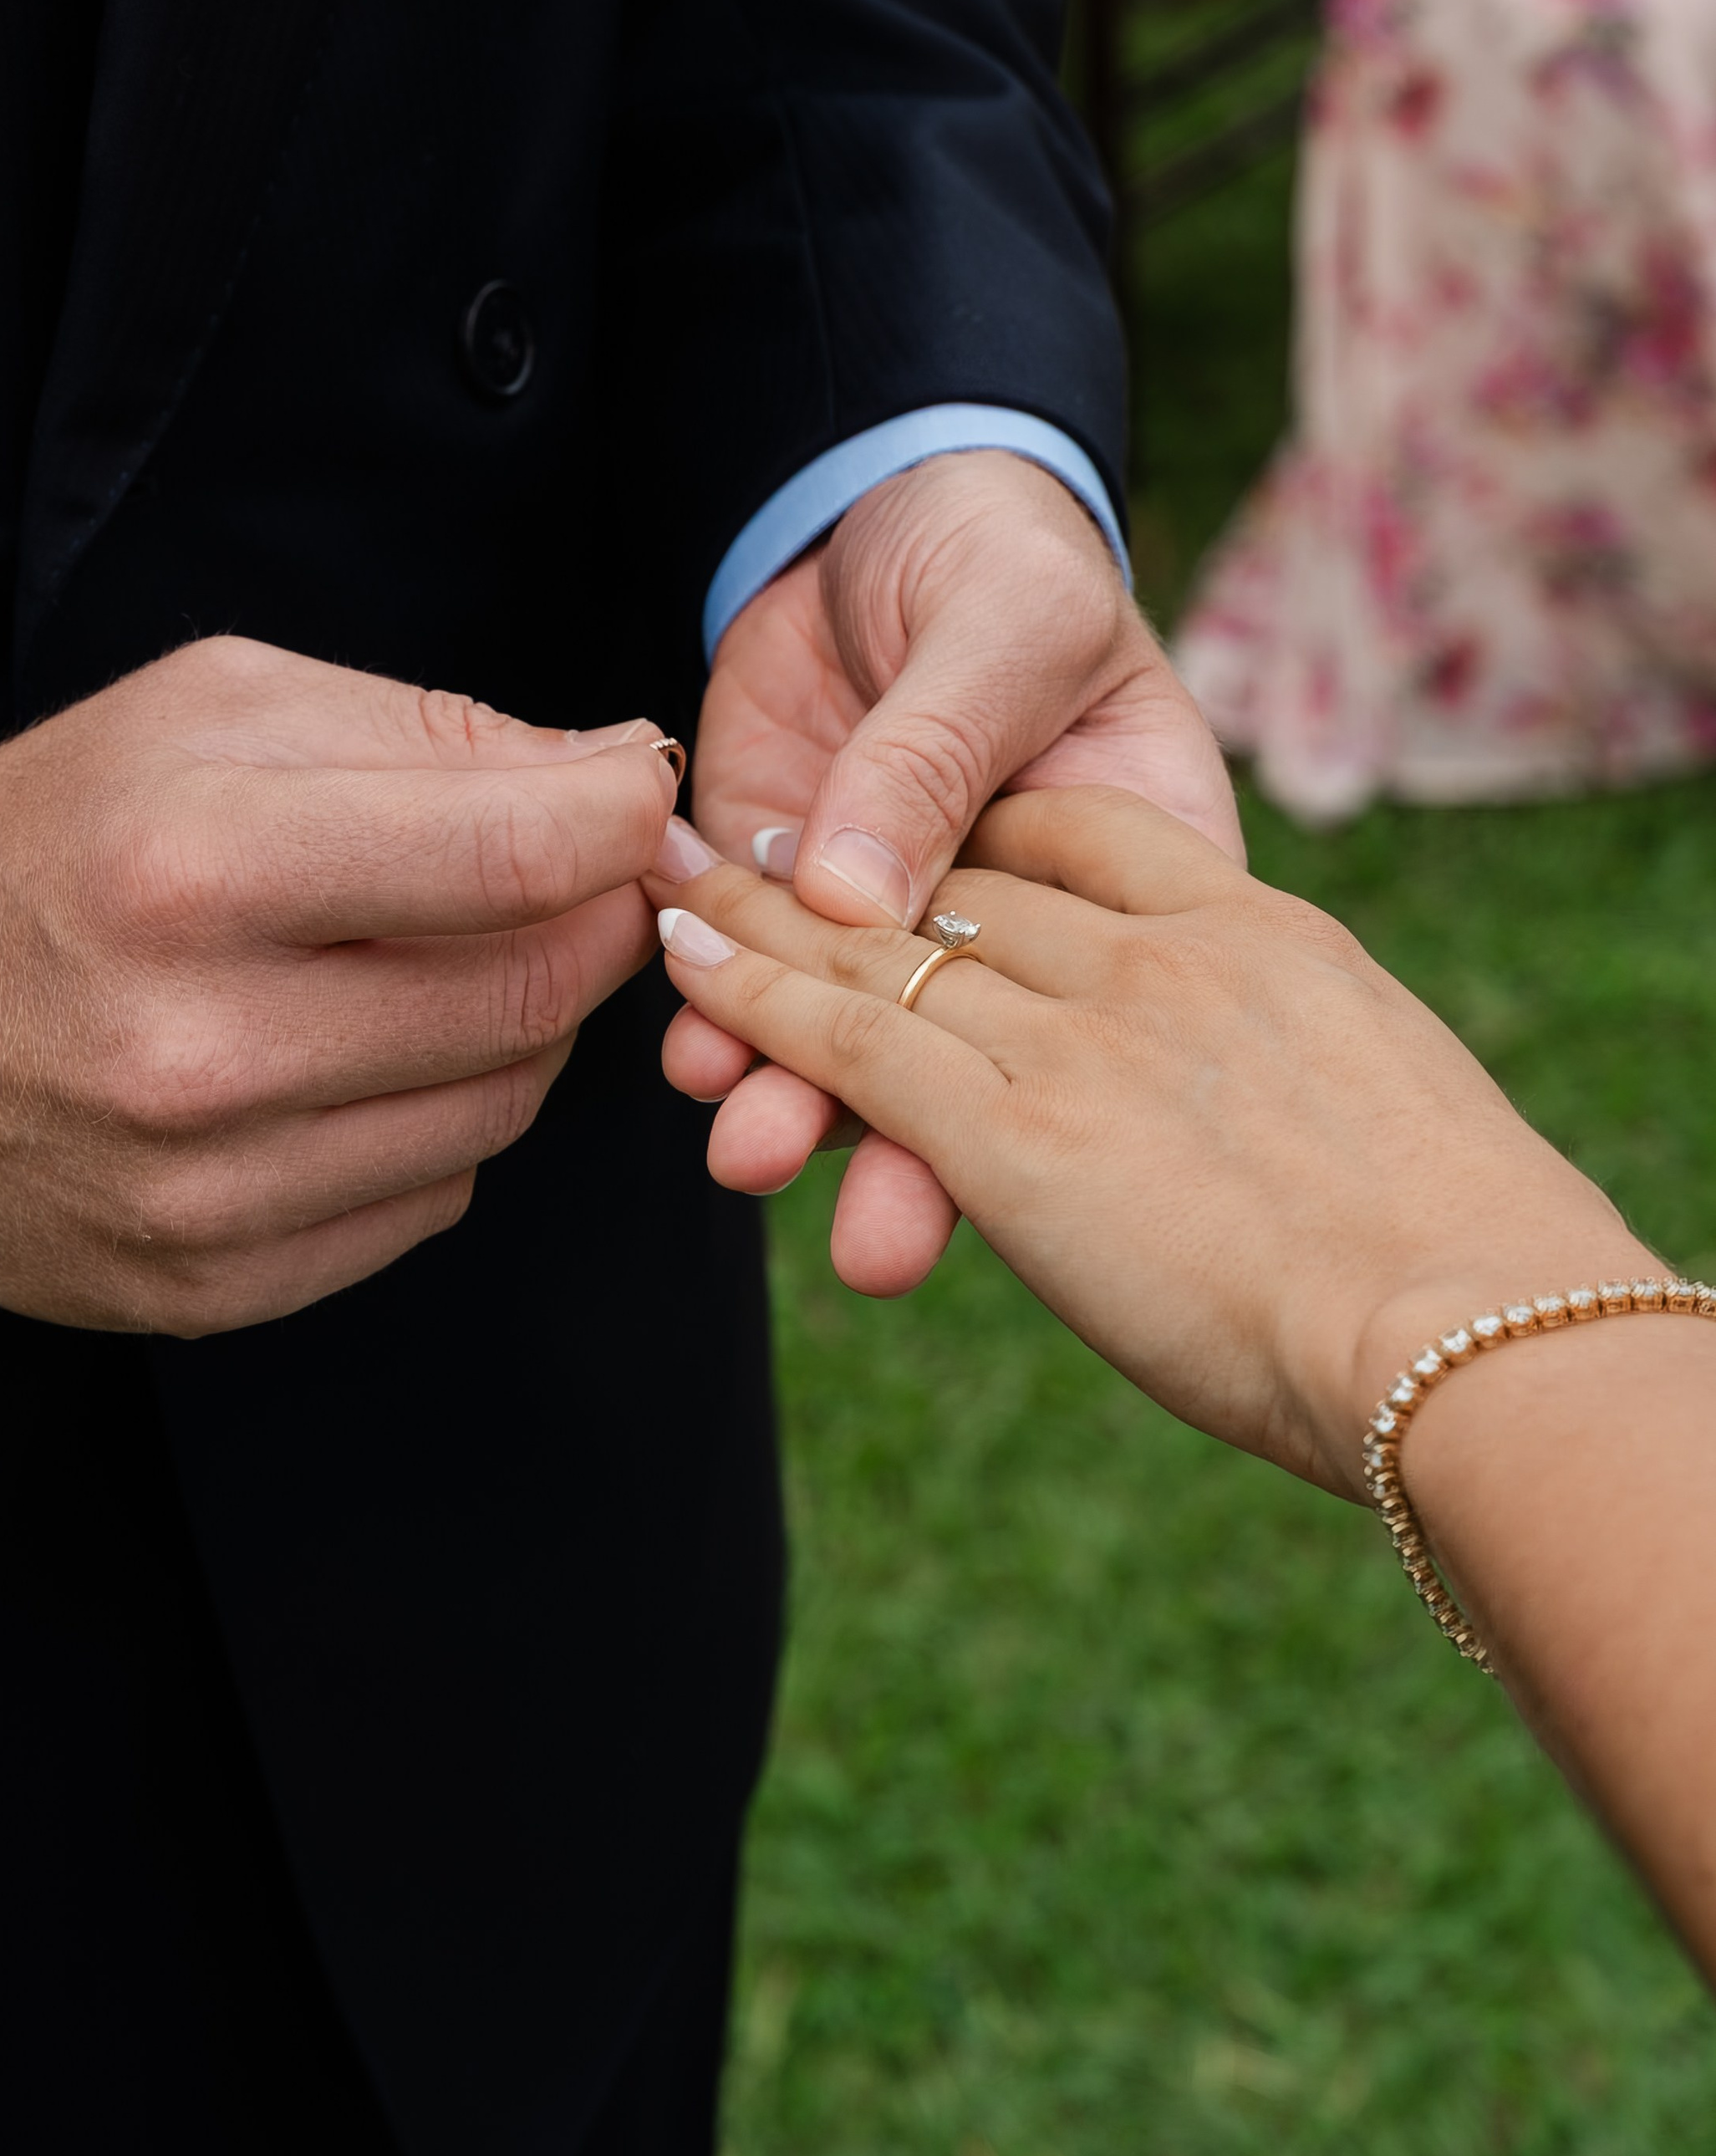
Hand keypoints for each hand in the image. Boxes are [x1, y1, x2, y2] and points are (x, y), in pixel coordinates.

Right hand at [0, 638, 676, 1335]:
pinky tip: (368, 1064)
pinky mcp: (209, 1284)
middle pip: (529, 998)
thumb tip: (625, 778)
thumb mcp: (218, 709)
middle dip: (592, 925)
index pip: (511, 860)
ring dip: (522, 1029)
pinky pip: (428, 1204)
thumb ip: (433, 732)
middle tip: (574, 883)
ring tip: (450, 964)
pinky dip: (438, 1125)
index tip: (636, 801)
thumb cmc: (71, 832)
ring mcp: (204, 1188)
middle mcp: (199, 1045)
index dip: (621, 823)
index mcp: (197, 866)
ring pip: (498, 1111)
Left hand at [650, 787, 1627, 1494]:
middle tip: (746, 854)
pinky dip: (753, 1000)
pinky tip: (686, 975)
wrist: (1474, 1327)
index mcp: (1260, 923)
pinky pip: (849, 1036)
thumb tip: (1231, 1089)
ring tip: (681, 901)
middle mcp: (1157, 951)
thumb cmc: (1471, 1242)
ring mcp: (1076, 1027)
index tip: (934, 836)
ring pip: (883, 946)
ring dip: (770, 923)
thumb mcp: (1384, 1091)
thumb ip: (1281, 1046)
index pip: (1097, 834)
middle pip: (967, 886)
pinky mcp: (1003, 1126)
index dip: (1001, 827)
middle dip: (850, 876)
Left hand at [672, 452, 1239, 1288]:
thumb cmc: (999, 555)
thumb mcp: (1009, 624)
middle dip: (918, 1158)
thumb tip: (857, 894)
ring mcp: (888, 916)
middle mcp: (1010, 928)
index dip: (1075, 1099)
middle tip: (875, 1246)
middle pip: (977, 1059)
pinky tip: (693, 1057)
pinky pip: (752, 978)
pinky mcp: (781, 887)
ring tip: (751, 1153)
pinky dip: (719, 1018)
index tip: (1009, 1173)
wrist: (881, 505)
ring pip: (855, 1042)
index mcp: (1128, 870)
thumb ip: (940, 750)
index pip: (1112, 1008)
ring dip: (800, 1103)